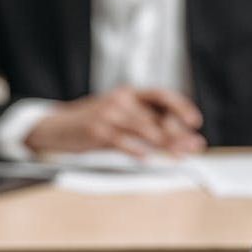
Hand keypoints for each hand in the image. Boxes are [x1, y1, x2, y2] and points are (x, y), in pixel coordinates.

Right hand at [24, 86, 205, 157]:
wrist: (56, 126)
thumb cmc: (92, 123)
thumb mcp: (118, 115)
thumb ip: (143, 122)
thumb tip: (176, 137)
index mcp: (129, 94)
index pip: (161, 95)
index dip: (180, 106)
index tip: (195, 121)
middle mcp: (121, 99)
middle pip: (156, 116)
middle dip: (178, 132)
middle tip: (194, 145)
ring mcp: (108, 114)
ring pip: (143, 128)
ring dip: (163, 143)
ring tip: (178, 154)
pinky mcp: (96, 130)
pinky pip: (120, 140)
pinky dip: (134, 150)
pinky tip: (146, 158)